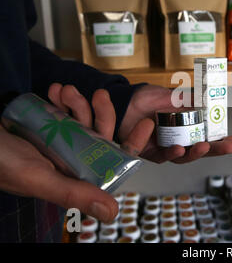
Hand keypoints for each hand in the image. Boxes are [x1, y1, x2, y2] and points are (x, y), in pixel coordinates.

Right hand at [0, 84, 151, 222]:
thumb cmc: (0, 162)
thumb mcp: (38, 178)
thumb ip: (73, 193)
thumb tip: (112, 213)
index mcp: (74, 177)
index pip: (112, 162)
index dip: (131, 145)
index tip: (147, 123)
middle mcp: (70, 160)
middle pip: (101, 135)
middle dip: (101, 113)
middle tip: (97, 94)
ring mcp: (59, 142)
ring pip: (83, 120)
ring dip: (78, 103)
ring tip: (62, 90)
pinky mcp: (47, 127)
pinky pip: (64, 111)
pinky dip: (63, 99)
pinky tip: (54, 90)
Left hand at [119, 84, 231, 163]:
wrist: (125, 101)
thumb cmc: (148, 99)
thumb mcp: (174, 96)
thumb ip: (191, 99)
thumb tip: (210, 97)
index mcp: (187, 129)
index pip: (207, 138)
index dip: (220, 141)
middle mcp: (178, 141)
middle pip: (200, 150)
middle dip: (215, 150)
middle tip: (228, 146)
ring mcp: (165, 148)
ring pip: (183, 157)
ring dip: (195, 153)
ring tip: (204, 146)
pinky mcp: (149, 153)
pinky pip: (161, 156)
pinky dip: (170, 153)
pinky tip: (178, 148)